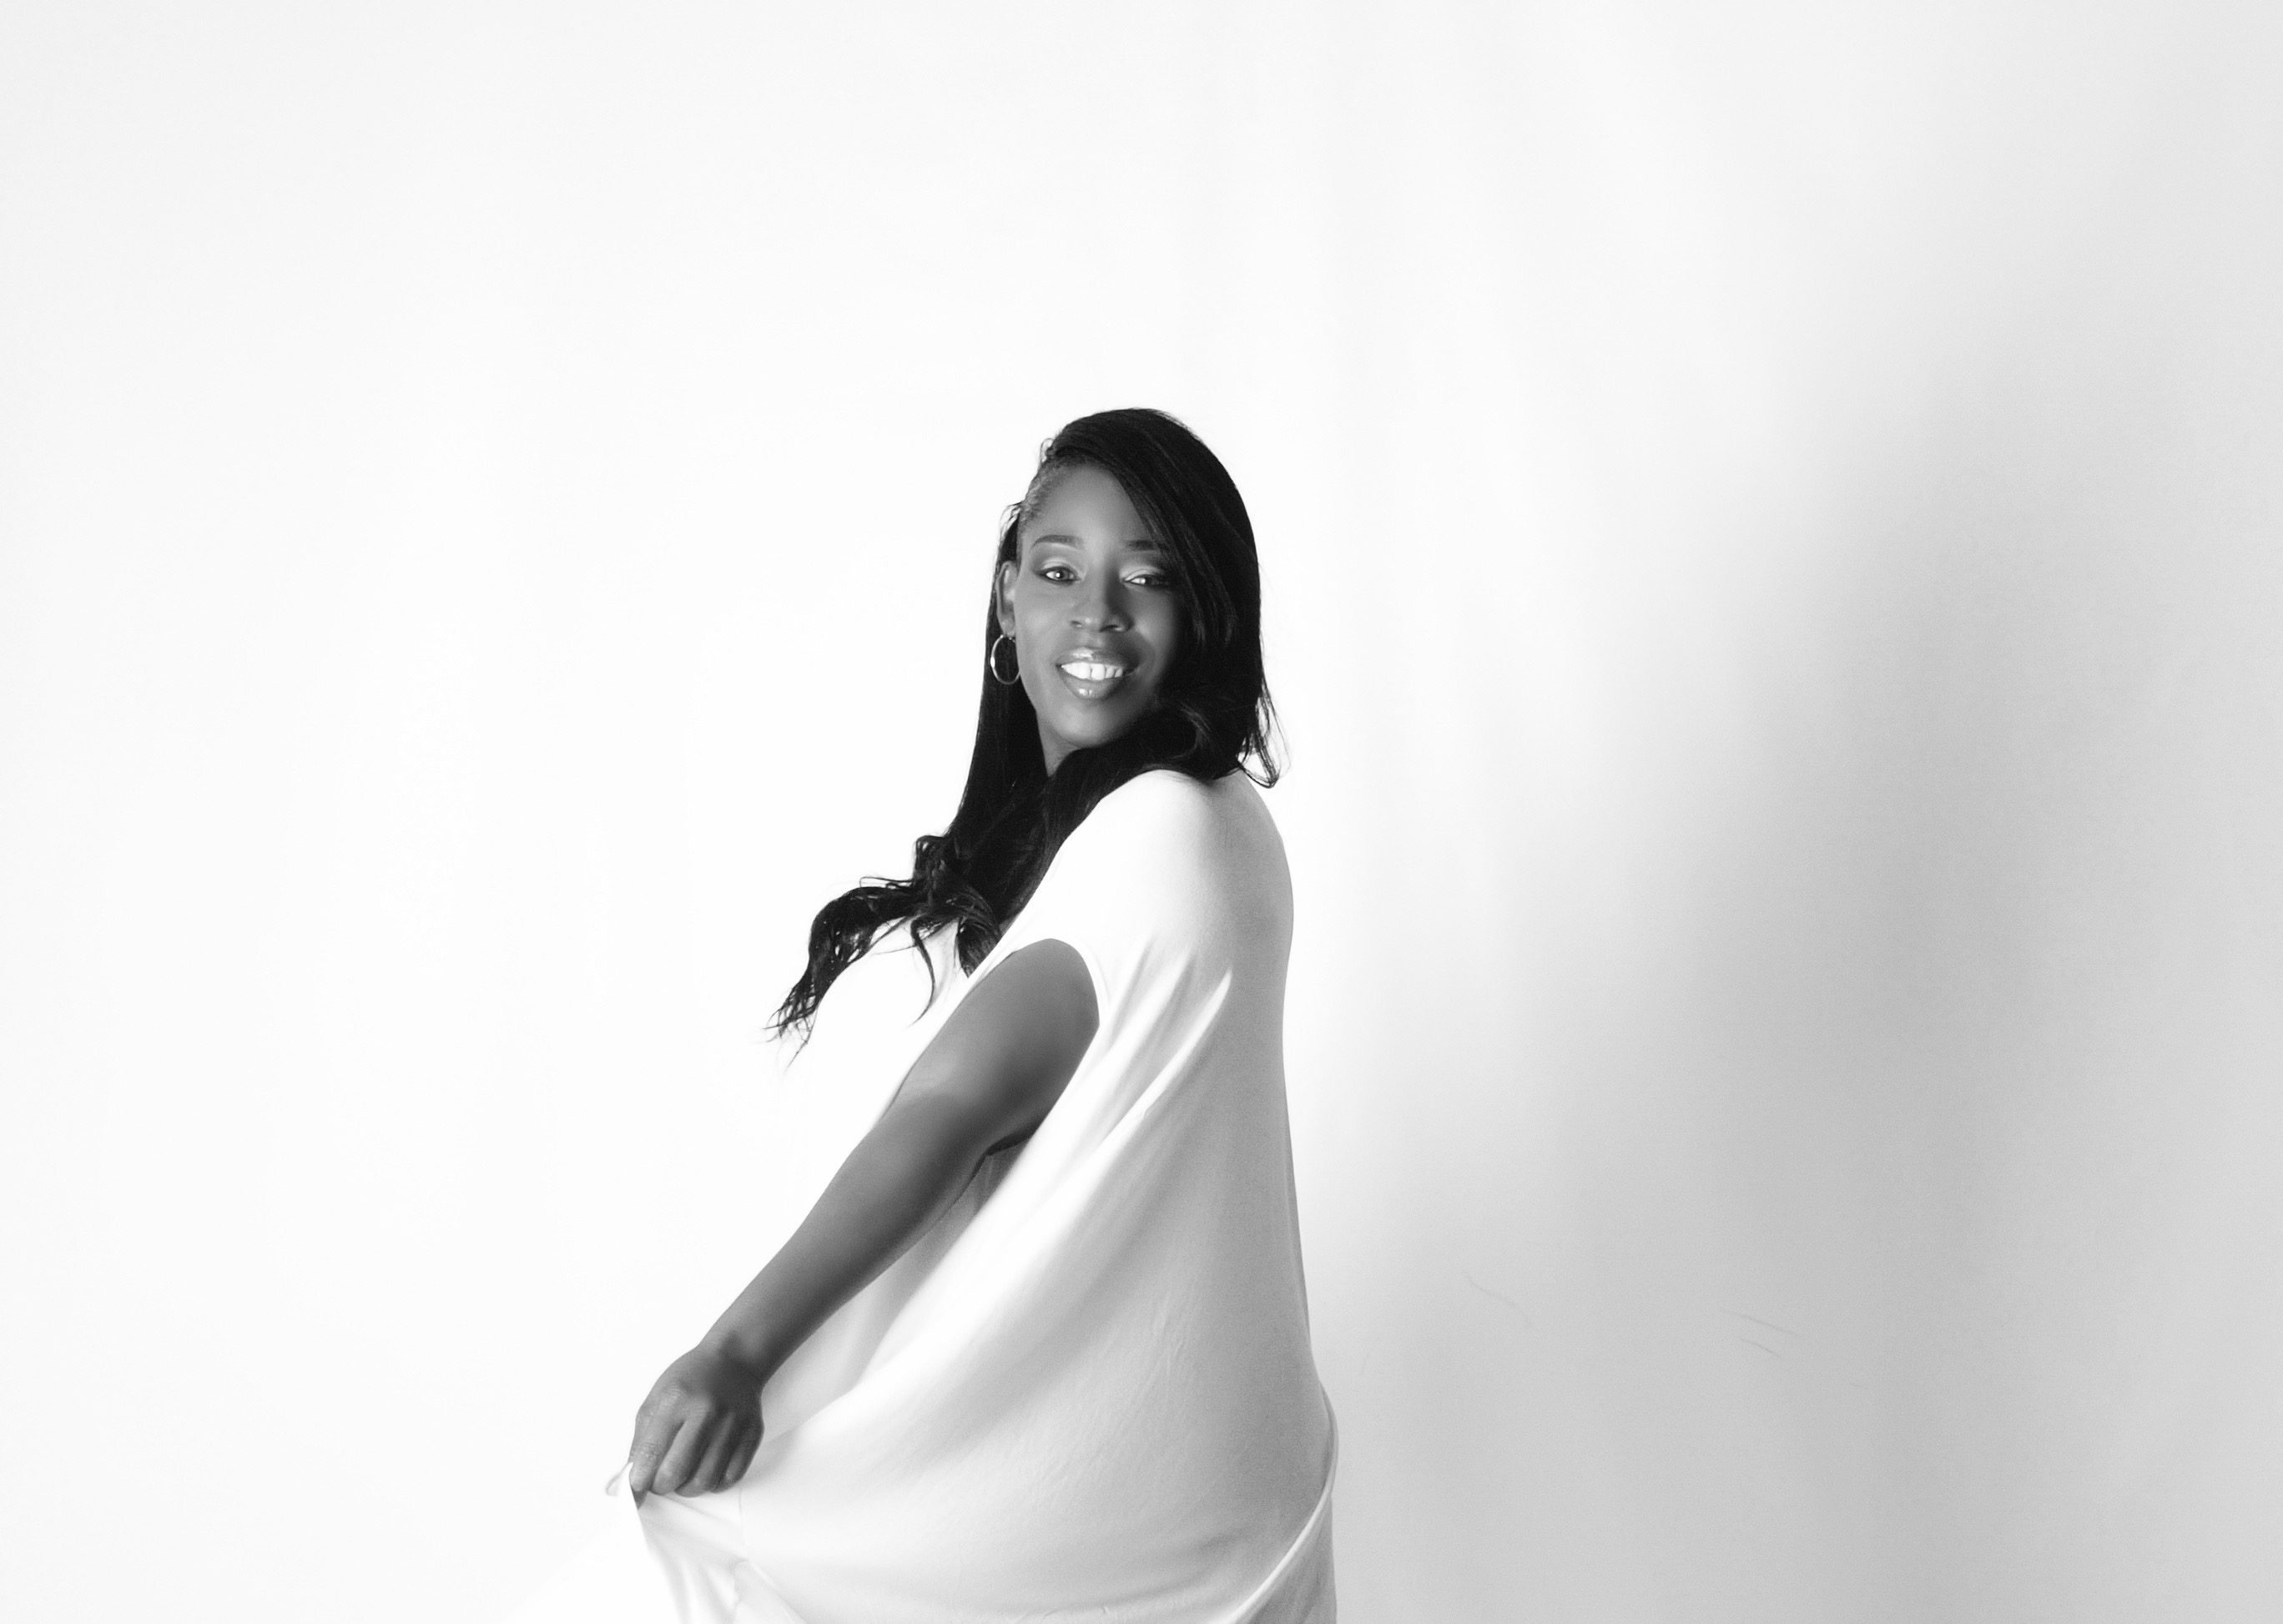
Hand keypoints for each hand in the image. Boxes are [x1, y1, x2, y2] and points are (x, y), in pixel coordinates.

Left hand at [626, 1344, 766, 1501]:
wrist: (734, 1360)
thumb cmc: (691, 1379)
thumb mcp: (656, 1398)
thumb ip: (640, 1440)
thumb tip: (627, 1480)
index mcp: (675, 1400)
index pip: (651, 1453)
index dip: (638, 1480)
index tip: (635, 1491)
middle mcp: (705, 1412)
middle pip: (677, 1472)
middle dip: (661, 1486)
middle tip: (659, 1480)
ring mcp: (732, 1424)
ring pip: (705, 1480)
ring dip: (687, 1488)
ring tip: (683, 1477)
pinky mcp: (752, 1433)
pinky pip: (731, 1477)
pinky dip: (713, 1484)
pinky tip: (705, 1471)